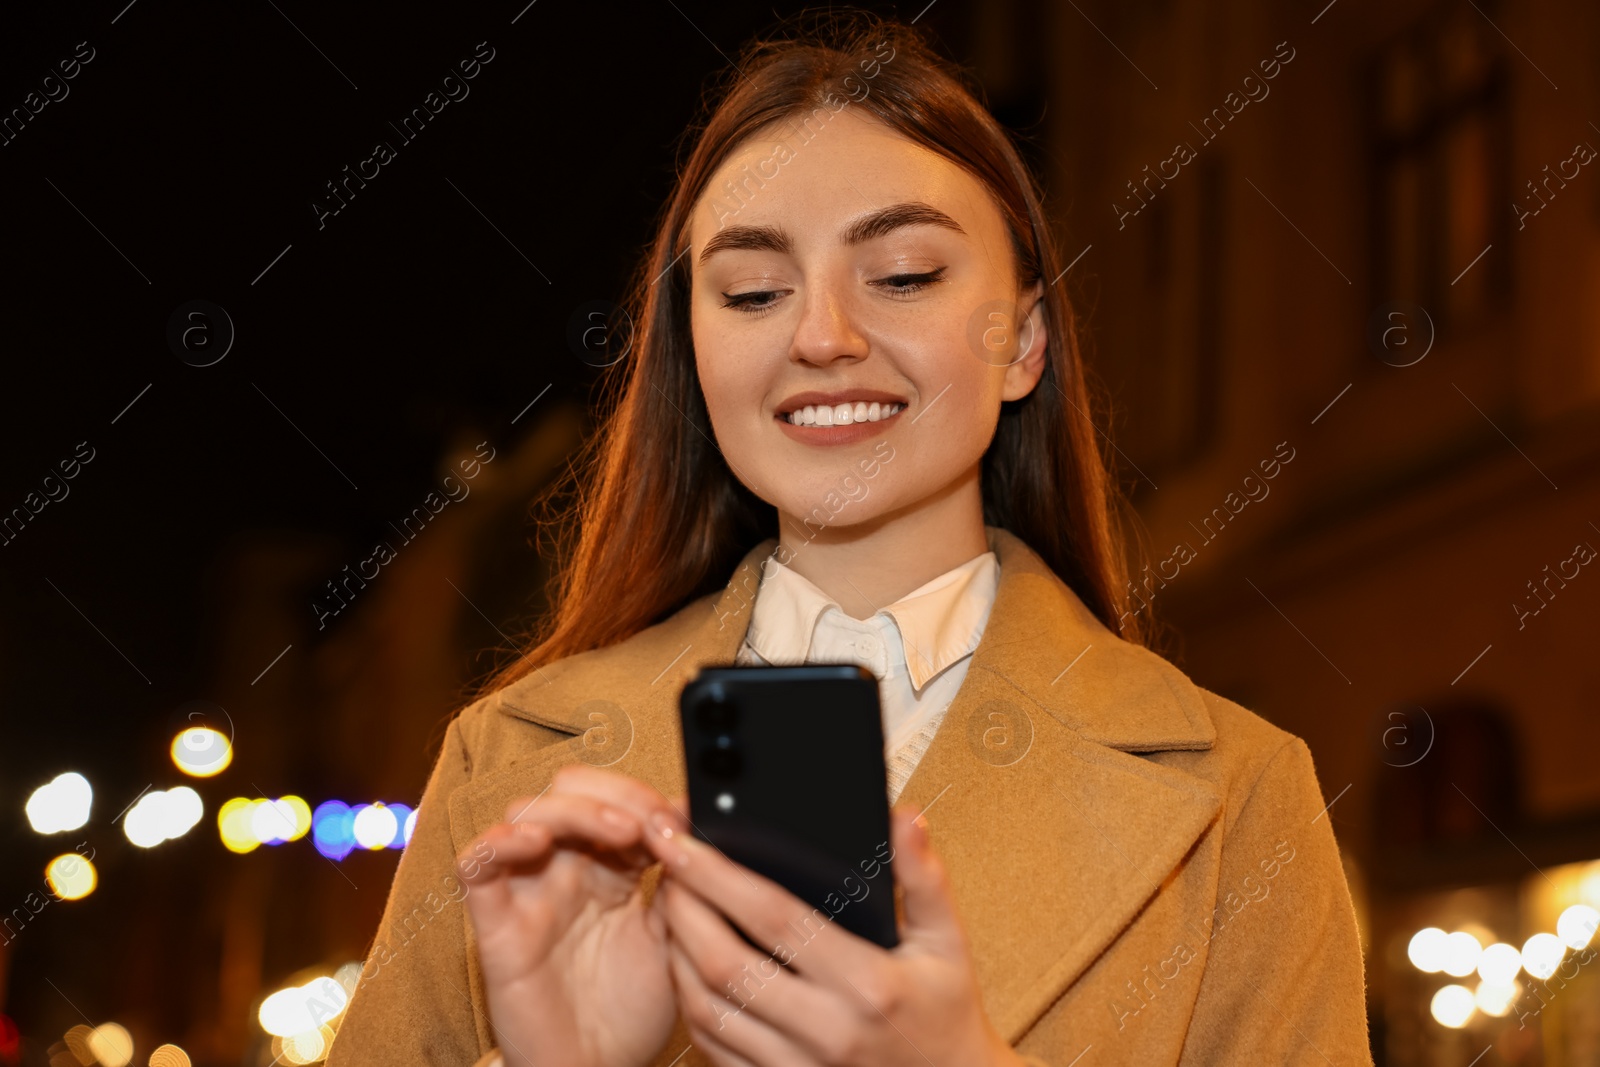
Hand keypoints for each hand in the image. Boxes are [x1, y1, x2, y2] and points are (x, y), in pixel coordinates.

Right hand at [458, 765, 686, 1066]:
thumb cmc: (631, 1012)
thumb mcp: (674, 937)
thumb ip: (682, 882)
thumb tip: (697, 822)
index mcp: (611, 868)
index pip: (617, 798)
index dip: (647, 797)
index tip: (682, 818)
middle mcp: (568, 869)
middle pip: (571, 790)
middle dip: (615, 793)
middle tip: (652, 824)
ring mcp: (530, 891)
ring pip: (527, 811)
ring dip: (574, 808)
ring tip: (618, 831)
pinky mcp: (496, 923)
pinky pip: (476, 864)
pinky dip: (499, 840)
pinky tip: (536, 840)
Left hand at [643, 802, 1023, 1066]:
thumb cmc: (945, 1015)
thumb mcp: (949, 943)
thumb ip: (924, 878)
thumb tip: (904, 819)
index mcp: (866, 983)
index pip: (773, 918)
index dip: (718, 873)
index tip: (682, 838)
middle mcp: (826, 1031)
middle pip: (723, 963)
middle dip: (681, 906)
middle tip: (662, 862)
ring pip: (707, 1008)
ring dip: (675, 953)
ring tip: (668, 905)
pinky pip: (714, 1048)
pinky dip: (689, 1003)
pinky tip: (684, 965)